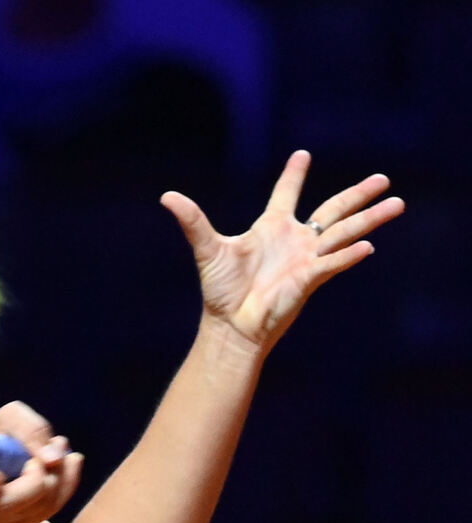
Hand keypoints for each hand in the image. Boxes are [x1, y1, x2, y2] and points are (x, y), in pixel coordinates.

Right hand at [0, 401, 82, 522]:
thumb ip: (25, 427)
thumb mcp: (4, 420)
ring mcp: (4, 521)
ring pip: (40, 506)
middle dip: (35, 478)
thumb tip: (53, 459)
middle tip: (39, 455)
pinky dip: (68, 480)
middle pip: (13, 503)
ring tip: (57, 447)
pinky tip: (71, 461)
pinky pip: (55, 506)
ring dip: (57, 474)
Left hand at [160, 151, 404, 350]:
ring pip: (343, 233)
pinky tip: (368, 247)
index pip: (286, 195)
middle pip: (332, 210)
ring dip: (369, 219)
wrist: (231, 325)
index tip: (302, 155)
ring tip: (397, 203)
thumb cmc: (221, 291)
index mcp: (270, 228)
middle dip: (357, 194)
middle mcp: (293, 241)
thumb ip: (192, 221)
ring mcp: (306, 260)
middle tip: (383, 178)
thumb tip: (166, 197)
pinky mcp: (309, 279)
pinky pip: (333, 263)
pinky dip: (348, 255)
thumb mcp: (208, 249)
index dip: (292, 176)